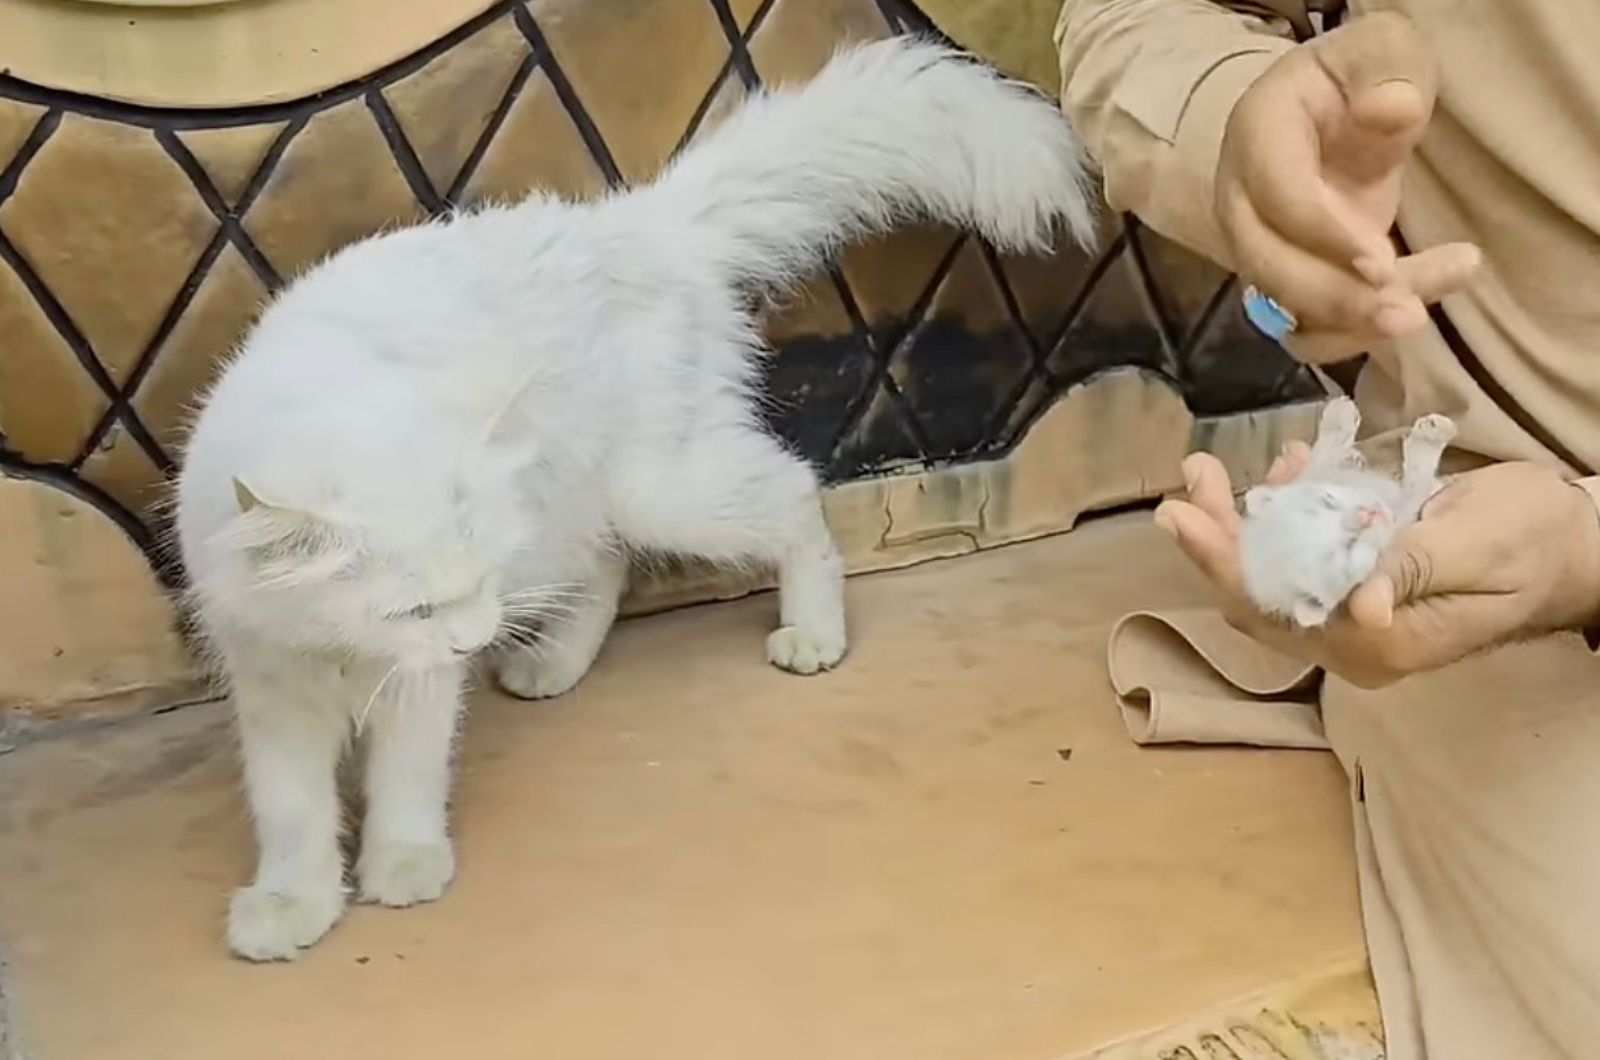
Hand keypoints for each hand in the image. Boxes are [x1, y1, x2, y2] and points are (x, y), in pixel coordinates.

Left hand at [1155, 450, 1599, 687]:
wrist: (1571, 545)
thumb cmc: (1532, 539)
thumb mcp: (1480, 543)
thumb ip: (1414, 568)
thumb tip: (1362, 603)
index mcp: (1380, 643)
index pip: (1277, 607)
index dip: (1223, 561)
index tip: (1181, 513)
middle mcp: (1354, 641)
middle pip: (1260, 594)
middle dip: (1218, 535)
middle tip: (1190, 476)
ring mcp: (1353, 617)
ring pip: (1272, 574)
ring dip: (1240, 521)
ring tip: (1212, 469)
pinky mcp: (1357, 588)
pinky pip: (1301, 558)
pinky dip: (1281, 515)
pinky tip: (1282, 472)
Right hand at [1215, 11, 1481, 363]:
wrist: (1325, 112)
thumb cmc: (1356, 77)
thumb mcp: (1379, 50)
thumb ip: (1386, 70)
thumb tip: (1391, 109)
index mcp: (1257, 133)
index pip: (1276, 195)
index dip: (1325, 234)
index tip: (1383, 261)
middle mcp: (1241, 199)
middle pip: (1267, 265)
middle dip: (1335, 300)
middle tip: (1407, 314)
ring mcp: (1258, 247)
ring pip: (1285, 308)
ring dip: (1348, 328)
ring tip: (1418, 318)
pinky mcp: (1286, 282)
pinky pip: (1308, 328)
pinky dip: (1355, 334)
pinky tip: (1415, 306)